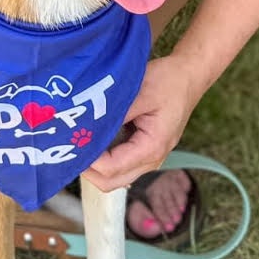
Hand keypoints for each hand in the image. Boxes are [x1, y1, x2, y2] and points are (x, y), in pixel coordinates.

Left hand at [81, 55, 201, 192]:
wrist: (189, 77)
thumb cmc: (168, 81)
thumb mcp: (140, 92)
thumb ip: (115, 112)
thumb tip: (88, 127)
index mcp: (152, 147)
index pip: (111, 168)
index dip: (88, 159)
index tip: (71, 140)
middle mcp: (152, 160)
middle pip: (111, 181)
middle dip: (87, 169)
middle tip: (69, 146)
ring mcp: (149, 158)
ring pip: (114, 176)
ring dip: (94, 165)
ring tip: (78, 143)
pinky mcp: (144, 151)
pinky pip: (119, 164)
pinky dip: (103, 158)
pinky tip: (92, 140)